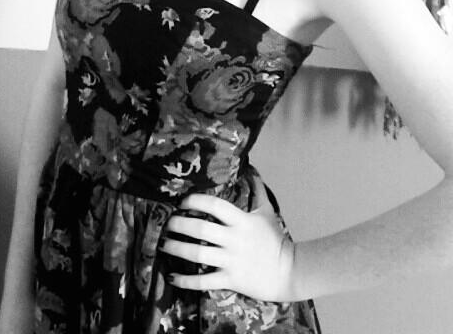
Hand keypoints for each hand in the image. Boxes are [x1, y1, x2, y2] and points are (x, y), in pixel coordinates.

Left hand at [159, 174, 295, 301]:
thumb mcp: (267, 211)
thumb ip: (258, 190)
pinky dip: (186, 280)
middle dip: (179, 225)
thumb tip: (251, 170)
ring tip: (163, 244)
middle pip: (201, 230)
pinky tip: (172, 276)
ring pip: (198, 255)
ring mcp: (231, 261)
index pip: (215, 206)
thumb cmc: (275, 240)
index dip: (196, 201)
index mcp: (242, 221)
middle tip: (167, 222)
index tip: (182, 201)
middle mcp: (234, 240)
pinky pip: (203, 281)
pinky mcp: (230, 280)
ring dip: (177, 248)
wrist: (289, 271)